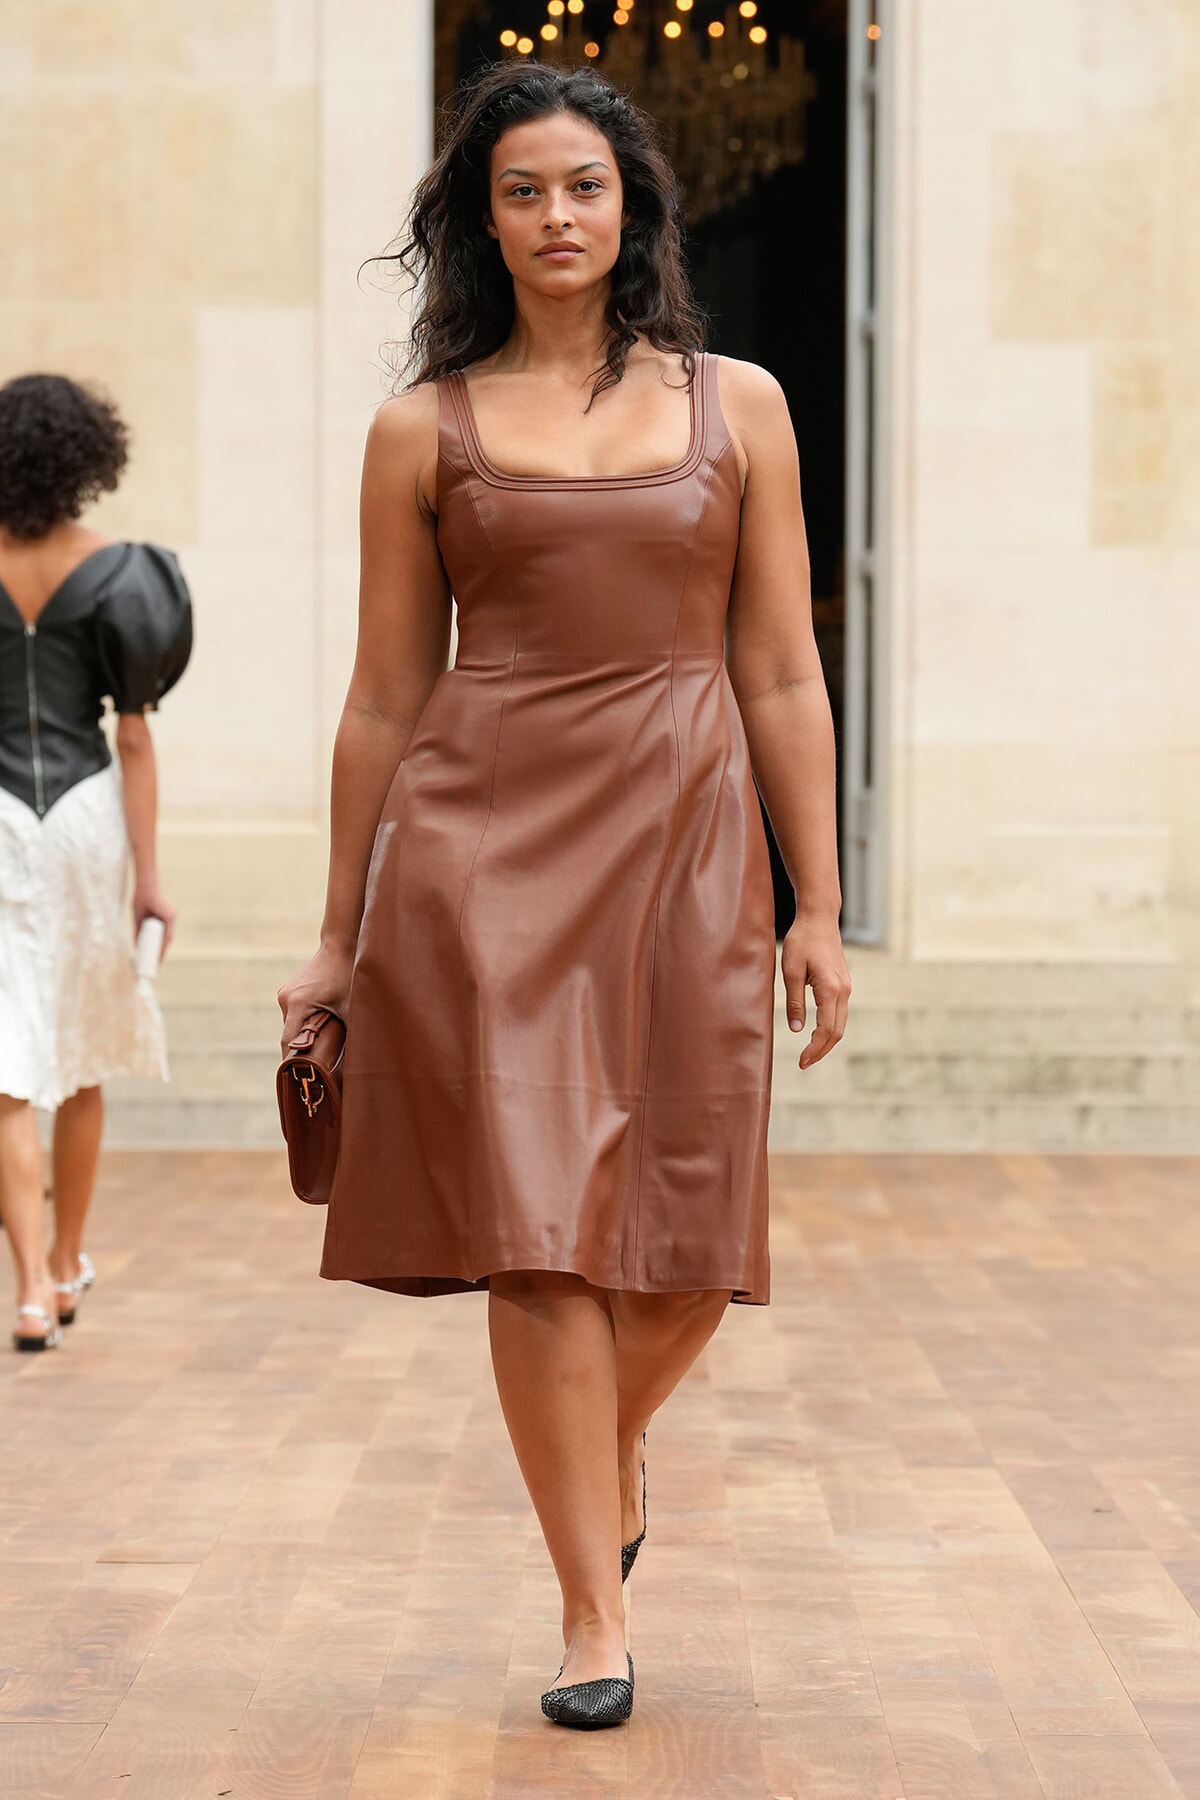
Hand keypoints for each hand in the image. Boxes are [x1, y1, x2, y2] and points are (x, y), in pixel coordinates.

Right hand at [132, 880, 176, 956]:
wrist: (145, 888)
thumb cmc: (141, 900)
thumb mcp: (138, 919)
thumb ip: (138, 932)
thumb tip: (136, 946)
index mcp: (163, 921)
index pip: (162, 939)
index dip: (158, 950)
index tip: (154, 960)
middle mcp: (170, 920)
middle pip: (166, 941)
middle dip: (161, 954)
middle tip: (155, 965)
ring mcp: (172, 918)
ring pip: (168, 939)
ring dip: (162, 951)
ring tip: (156, 962)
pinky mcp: (171, 916)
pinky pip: (168, 933)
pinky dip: (164, 943)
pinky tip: (160, 952)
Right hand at [277, 941, 354, 1055]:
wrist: (339, 947)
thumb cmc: (346, 975)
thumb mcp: (350, 1006)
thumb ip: (351, 1030)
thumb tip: (359, 1055)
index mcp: (298, 1004)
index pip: (289, 1042)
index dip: (294, 1061)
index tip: (300, 1075)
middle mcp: (286, 999)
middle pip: (289, 1034)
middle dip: (301, 1049)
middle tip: (315, 1066)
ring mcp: (284, 993)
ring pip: (290, 1024)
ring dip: (302, 1035)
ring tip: (318, 1047)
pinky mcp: (287, 991)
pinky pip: (292, 1014)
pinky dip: (301, 1023)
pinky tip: (316, 1028)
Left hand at [781, 911, 849, 1069]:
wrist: (819, 918)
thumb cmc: (802, 940)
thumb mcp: (791, 971)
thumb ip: (794, 1001)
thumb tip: (797, 1030)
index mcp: (831, 988)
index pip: (826, 1029)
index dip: (815, 1048)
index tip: (802, 1061)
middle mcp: (844, 990)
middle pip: (837, 1031)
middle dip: (821, 1050)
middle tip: (804, 1063)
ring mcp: (846, 987)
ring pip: (840, 1023)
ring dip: (826, 1041)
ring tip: (809, 1053)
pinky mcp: (843, 984)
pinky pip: (839, 1013)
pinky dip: (830, 1028)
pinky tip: (816, 1033)